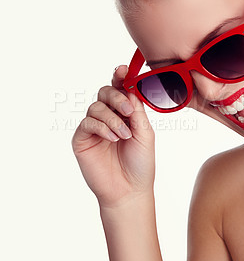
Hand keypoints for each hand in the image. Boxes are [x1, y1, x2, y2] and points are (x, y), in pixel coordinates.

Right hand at [72, 65, 154, 208]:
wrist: (130, 190)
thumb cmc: (140, 163)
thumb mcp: (144, 133)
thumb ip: (137, 111)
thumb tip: (129, 89)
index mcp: (125, 114)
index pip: (120, 89)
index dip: (120, 77)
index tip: (123, 70)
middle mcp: (108, 117)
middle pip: (105, 92)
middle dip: (117, 98)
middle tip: (129, 112)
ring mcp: (94, 128)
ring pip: (96, 107)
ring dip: (112, 119)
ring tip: (124, 136)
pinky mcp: (82, 139)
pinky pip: (87, 123)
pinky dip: (102, 127)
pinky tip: (112, 138)